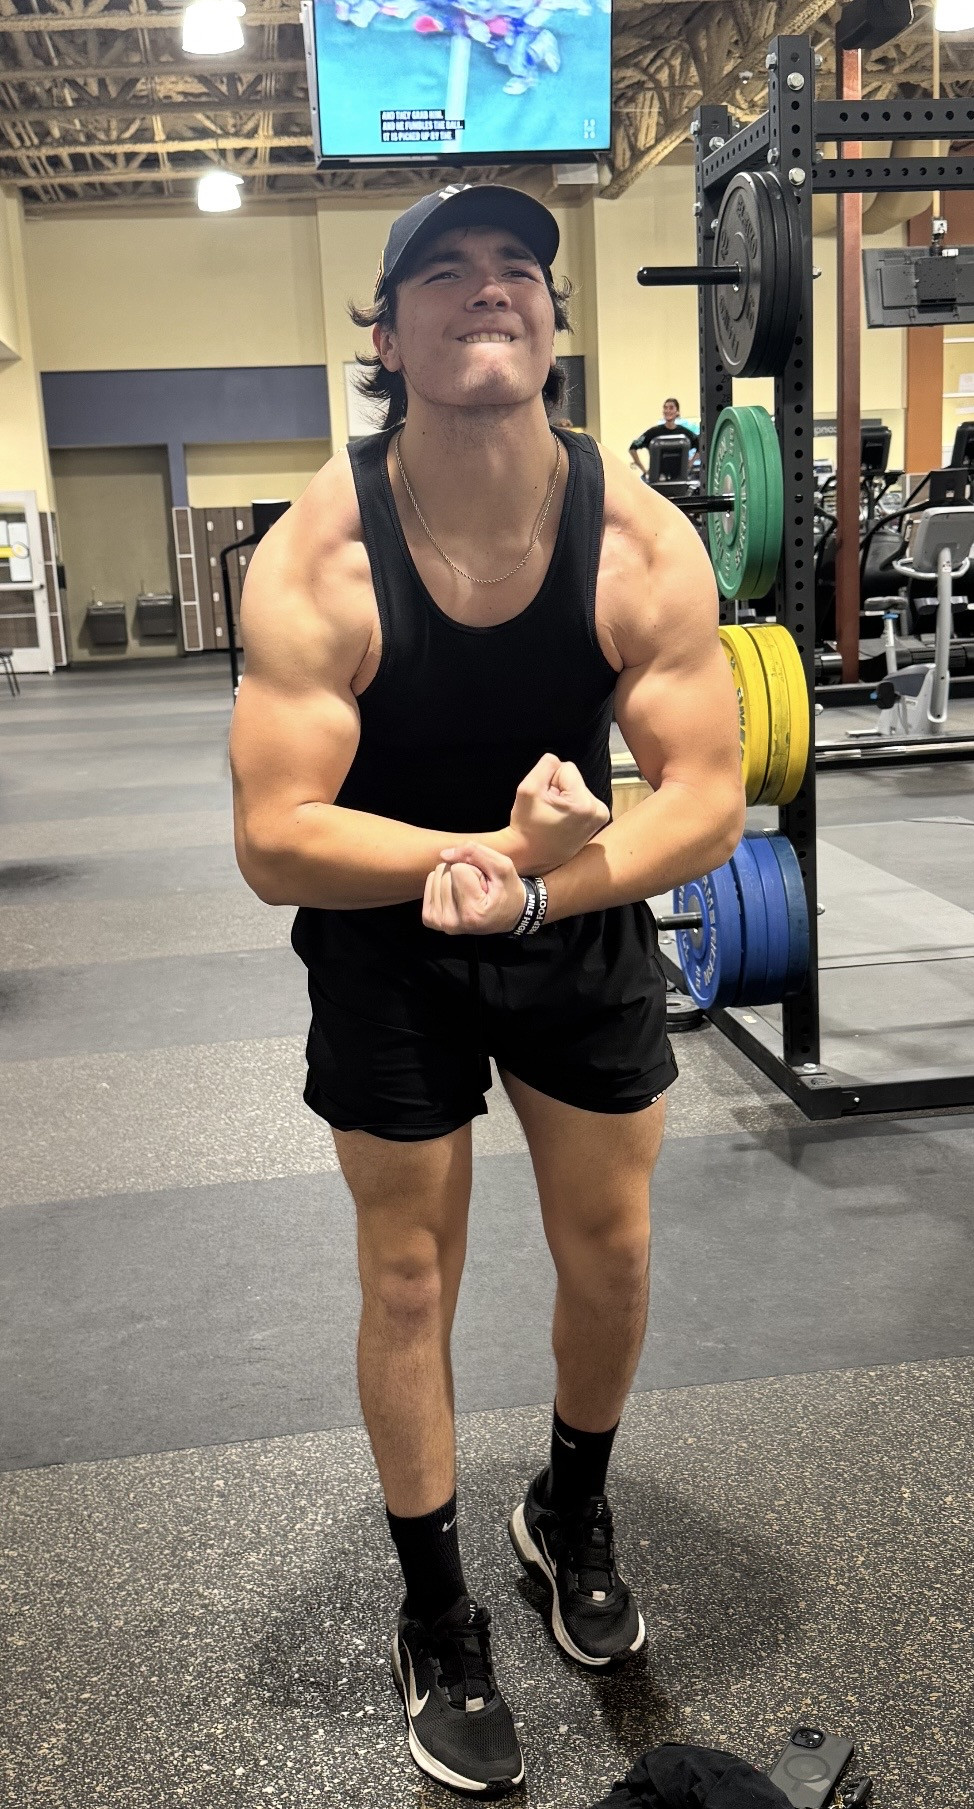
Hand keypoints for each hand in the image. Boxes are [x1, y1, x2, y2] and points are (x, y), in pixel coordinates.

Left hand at [423, 842, 526, 935]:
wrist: (507, 917)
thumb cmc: (508, 892)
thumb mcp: (503, 867)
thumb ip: (476, 853)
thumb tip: (444, 854)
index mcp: (471, 912)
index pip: (458, 869)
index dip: (475, 870)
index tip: (485, 886)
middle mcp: (451, 921)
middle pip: (444, 872)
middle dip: (463, 874)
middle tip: (479, 890)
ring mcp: (438, 922)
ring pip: (435, 876)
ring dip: (453, 879)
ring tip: (470, 893)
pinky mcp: (430, 919)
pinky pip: (429, 884)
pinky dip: (442, 883)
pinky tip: (457, 895)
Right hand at [508, 753, 609, 874]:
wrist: (532, 855)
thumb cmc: (527, 825)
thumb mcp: (527, 789)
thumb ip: (545, 765)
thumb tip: (557, 759)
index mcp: (584, 804)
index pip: (567, 768)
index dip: (550, 780)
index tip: (545, 800)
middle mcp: (598, 810)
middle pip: (575, 778)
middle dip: (559, 789)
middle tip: (548, 810)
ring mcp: (601, 817)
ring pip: (578, 787)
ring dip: (565, 797)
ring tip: (554, 816)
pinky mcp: (600, 820)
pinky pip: (583, 798)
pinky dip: (572, 805)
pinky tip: (563, 820)